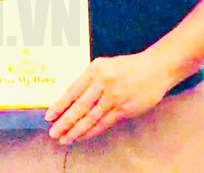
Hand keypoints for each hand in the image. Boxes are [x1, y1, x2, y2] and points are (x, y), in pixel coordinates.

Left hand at [44, 53, 169, 144]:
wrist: (154, 68)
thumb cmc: (127, 66)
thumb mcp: (104, 65)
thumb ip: (89, 79)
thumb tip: (72, 98)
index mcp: (94, 70)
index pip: (72, 91)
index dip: (60, 105)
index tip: (49, 116)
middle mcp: (102, 83)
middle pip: (79, 107)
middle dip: (65, 122)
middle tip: (54, 133)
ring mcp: (113, 97)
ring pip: (91, 118)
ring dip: (76, 130)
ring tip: (65, 138)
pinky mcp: (124, 109)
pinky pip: (104, 123)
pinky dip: (92, 131)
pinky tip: (83, 136)